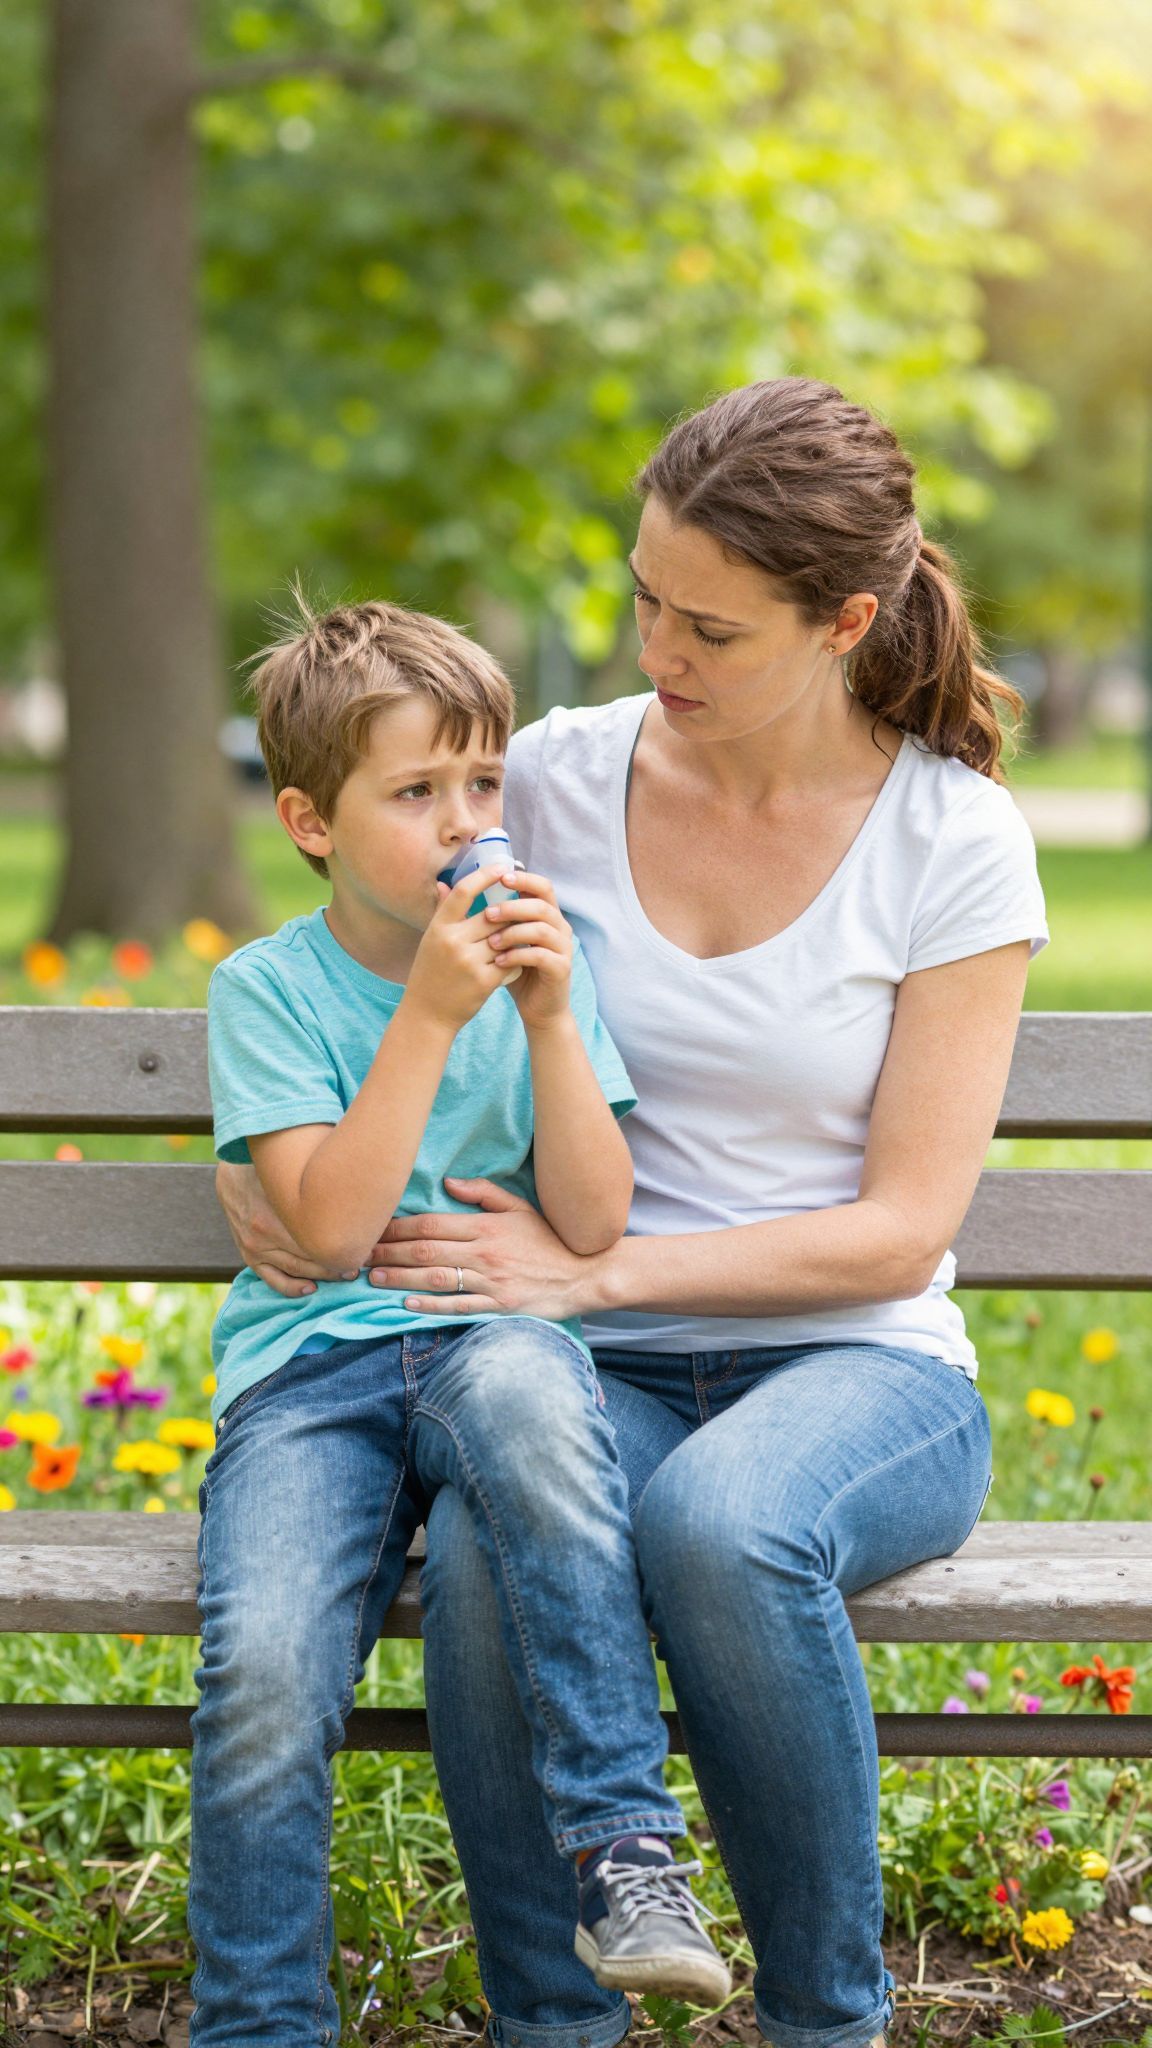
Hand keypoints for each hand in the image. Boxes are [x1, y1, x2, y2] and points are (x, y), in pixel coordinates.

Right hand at [215, 1160, 357, 1296]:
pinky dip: (292, 1287)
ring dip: (323, 1275)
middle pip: (311, 1256)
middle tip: (362, 1263)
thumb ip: (317, 1179)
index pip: (319, 1237)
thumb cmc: (272, 1169)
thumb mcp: (294, 1168)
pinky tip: (312, 1289)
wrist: (234, 1175)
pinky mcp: (249, 1255)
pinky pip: (272, 1279)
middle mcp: (265, 1231)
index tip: (365, 1246)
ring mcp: (255, 1246)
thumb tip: (354, 1178)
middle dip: (338, 1262)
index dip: (345, 1244)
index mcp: (278, 1209)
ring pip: (296, 1269)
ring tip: (345, 1275)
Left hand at [365, 1177, 607, 1319]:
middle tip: (358, 1255)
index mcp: (486, 1226)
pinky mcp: (500, 1306)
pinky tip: (407, 1303)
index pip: (432, 1224)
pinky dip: (431, 1305)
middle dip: (388, 1252)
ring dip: (400, 1278)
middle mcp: (485, 1252)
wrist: (586, 1272)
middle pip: (426, 1251)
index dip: (398, 1227)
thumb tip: (449, 1181)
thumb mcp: (521, 1208)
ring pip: (436, 1278)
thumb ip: (484, 1193)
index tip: (373, 1228)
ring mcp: (492, 1281)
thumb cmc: (550, 1239)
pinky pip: (459, 1306)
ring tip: (373, 1277)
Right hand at [406, 864, 522, 1031]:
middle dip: (509, 914)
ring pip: (506, 938)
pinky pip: (511, 962)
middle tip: (521, 910)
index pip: (463, 891)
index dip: (485, 875)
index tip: (502, 867)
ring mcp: (469, 961)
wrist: (427, 1014)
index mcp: (439, 927)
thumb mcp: (431, 940)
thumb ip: (441, 912)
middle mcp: (453, 941)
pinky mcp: (484, 981)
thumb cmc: (430, 973)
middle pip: (493, 915)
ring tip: (519, 939)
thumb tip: (443, 883)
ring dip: (515, 938)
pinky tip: (515, 963)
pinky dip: (516, 962)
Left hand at [482, 871, 572, 1028]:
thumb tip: (443, 885)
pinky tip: (499, 961)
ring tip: (490, 942)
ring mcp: (563, 947)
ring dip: (514, 932)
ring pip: (542, 928)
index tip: (499, 877)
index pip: (541, 886)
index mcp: (546, 914)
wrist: (537, 1007)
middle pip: (542, 904)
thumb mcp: (495, 938)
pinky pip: (541, 955)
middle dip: (513, 907)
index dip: (523, 878)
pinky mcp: (560, 968)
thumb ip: (475, 911)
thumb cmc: (514, 969)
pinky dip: (518, 956)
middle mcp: (559, 926)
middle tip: (488, 914)